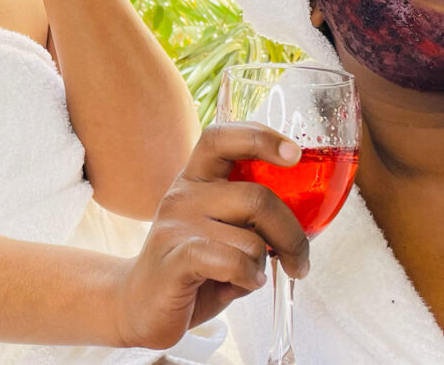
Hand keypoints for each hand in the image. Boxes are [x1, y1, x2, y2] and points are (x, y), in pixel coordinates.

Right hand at [113, 123, 309, 348]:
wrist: (140, 306)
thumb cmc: (194, 269)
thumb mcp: (223, 233)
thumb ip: (252, 219)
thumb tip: (304, 220)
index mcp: (196, 180)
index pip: (222, 139)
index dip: (260, 137)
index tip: (294, 153)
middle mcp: (183, 195)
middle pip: (257, 197)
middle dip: (292, 234)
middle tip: (300, 262)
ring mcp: (176, 226)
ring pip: (250, 239)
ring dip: (263, 265)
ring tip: (248, 277)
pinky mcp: (174, 259)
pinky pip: (231, 261)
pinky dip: (248, 276)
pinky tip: (241, 283)